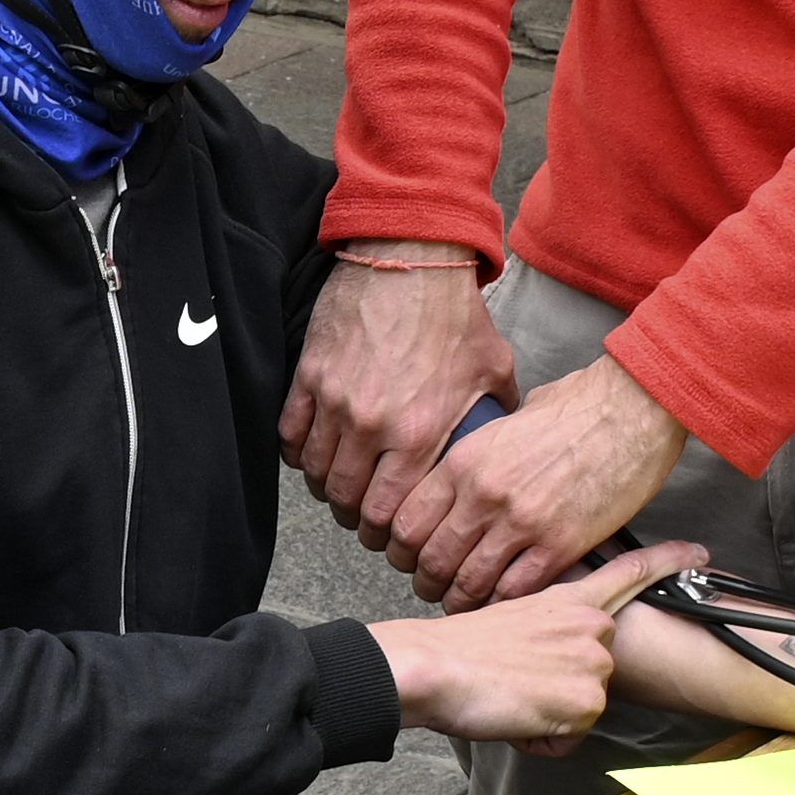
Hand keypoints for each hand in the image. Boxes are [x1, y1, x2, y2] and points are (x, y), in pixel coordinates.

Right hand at [287, 255, 512, 543]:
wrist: (410, 259)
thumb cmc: (455, 314)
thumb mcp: (494, 370)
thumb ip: (498, 415)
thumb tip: (504, 442)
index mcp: (419, 433)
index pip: (388, 511)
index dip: (384, 533)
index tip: (387, 535)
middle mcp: (371, 425)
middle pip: (346, 499)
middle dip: (353, 517)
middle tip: (361, 518)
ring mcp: (334, 401)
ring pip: (315, 471)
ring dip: (326, 486)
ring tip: (338, 488)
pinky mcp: (309, 376)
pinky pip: (290, 433)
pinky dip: (299, 451)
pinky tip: (313, 453)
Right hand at [379, 543, 696, 742]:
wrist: (431, 666)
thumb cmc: (454, 648)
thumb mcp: (510, 617)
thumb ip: (548, 628)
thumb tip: (551, 657)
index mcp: (568, 599)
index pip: (629, 573)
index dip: (669, 562)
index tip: (698, 554)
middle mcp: (589, 626)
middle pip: (600, 671)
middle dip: (565, 688)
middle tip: (520, 681)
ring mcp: (591, 662)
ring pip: (584, 709)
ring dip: (549, 717)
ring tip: (512, 697)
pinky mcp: (586, 701)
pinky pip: (570, 741)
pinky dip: (541, 741)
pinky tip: (515, 716)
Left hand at [390, 353, 685, 608]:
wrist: (631, 409)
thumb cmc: (576, 408)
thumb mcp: (506, 424)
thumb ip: (477, 459)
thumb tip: (462, 481)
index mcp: (464, 462)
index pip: (408, 521)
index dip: (402, 550)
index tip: (410, 559)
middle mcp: (484, 494)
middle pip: (433, 559)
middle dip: (427, 581)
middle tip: (432, 589)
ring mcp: (521, 522)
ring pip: (470, 582)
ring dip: (462, 600)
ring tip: (463, 604)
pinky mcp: (560, 544)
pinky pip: (517, 590)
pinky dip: (504, 604)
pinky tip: (502, 605)